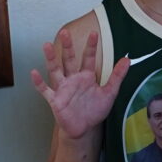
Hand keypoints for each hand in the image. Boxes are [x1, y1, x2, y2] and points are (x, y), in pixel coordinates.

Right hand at [31, 23, 130, 140]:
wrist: (84, 129)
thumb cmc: (94, 110)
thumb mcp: (109, 93)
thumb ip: (117, 77)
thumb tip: (127, 60)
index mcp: (86, 76)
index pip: (88, 58)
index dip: (91, 46)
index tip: (94, 33)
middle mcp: (73, 79)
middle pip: (68, 60)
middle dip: (67, 47)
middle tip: (65, 32)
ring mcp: (62, 88)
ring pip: (55, 70)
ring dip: (51, 59)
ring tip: (47, 46)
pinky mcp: (55, 99)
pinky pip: (45, 90)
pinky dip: (39, 82)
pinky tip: (34, 73)